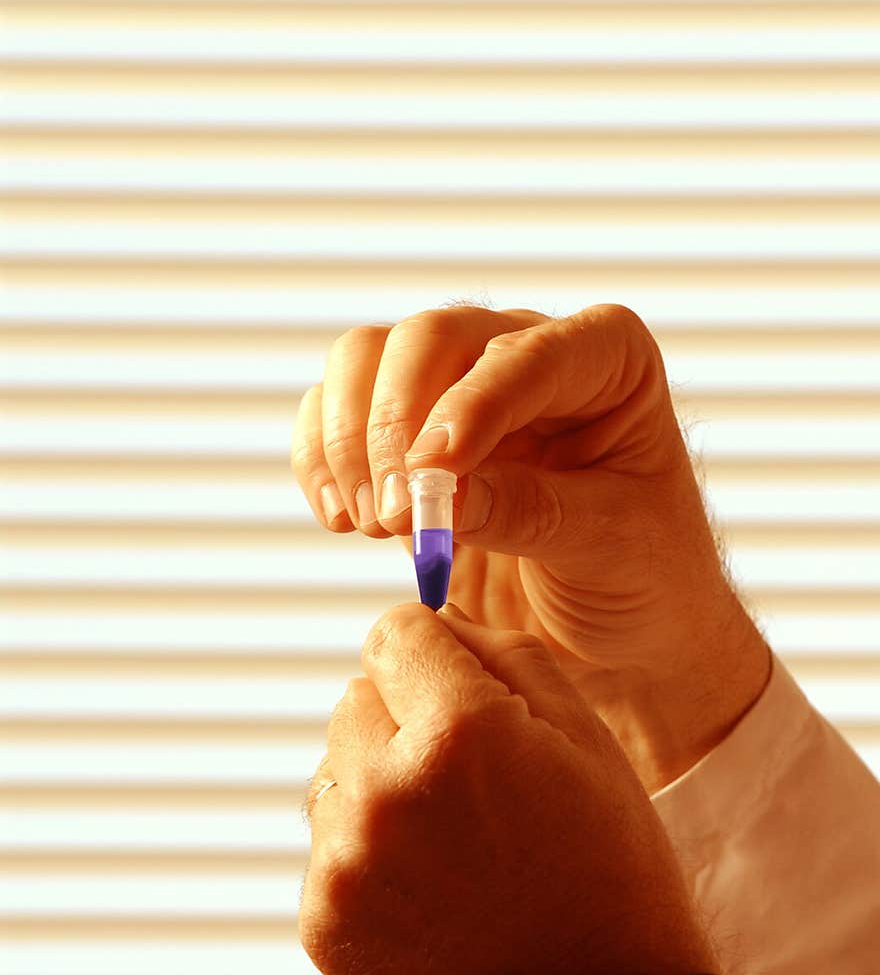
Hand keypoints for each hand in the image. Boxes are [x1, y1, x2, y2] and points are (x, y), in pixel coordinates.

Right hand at [291, 303, 769, 791]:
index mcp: (604, 358)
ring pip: (364, 359)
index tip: (430, 473)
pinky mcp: (405, 437)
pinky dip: (321, 460)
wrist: (623, 636)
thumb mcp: (604, 546)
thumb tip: (433, 492)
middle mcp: (524, 353)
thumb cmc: (643, 579)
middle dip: (394, 426)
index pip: (525, 353)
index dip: (471, 405)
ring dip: (349, 442)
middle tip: (396, 518)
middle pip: (427, 338)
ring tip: (375, 526)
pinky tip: (342, 519)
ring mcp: (457, 387)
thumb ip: (526, 511)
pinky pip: (333, 412)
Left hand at [301, 602, 717, 974]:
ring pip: (333, 775)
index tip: (460, 691)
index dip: (433, 654)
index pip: (392, 633)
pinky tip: (431, 896)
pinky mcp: (323, 925)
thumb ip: (502, 654)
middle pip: (354, 698)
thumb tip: (430, 621)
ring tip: (451, 846)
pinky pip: (327, 849)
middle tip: (469, 783)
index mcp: (458, 732)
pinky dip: (367, 860)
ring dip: (377, 789)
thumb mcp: (587, 739)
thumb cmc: (607, 869)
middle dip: (403, 721)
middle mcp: (383, 792)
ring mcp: (343, 866)